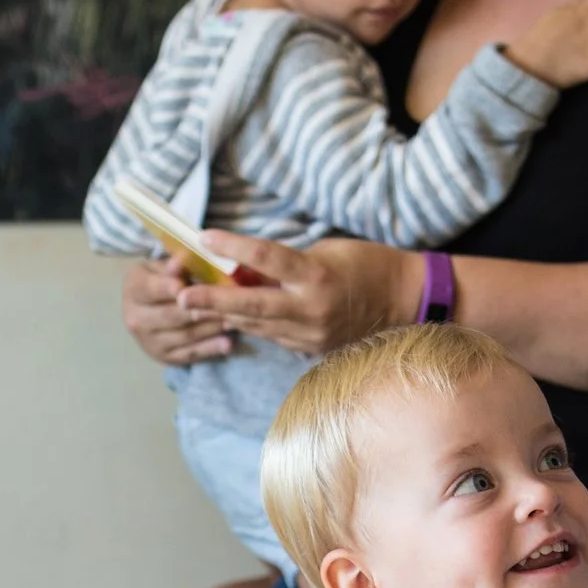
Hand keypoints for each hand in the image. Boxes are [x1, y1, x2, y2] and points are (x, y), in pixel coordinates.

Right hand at [122, 256, 232, 365]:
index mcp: (134, 289)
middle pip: (170, 315)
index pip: (150, 289)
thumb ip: (173, 266)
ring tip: (234, 320)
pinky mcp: (163, 357)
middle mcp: (135, 318)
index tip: (184, 287)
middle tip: (225, 303)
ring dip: (210, 328)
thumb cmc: (162, 280)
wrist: (149, 309)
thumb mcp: (163, 267)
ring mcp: (149, 341)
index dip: (166, 288)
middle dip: (199, 309)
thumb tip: (180, 262)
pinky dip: (210, 349)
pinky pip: (189, 354)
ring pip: (184, 335)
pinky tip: (227, 344)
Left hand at [178, 235, 421, 355]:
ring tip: (191, 305)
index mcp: (317, 277)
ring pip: (257, 325)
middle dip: (212, 301)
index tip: (204, 238)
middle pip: (252, 305)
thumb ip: (288, 263)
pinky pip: (273, 335)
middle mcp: (311, 311)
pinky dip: (250, 324)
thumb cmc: (370, 265)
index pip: (267, 259)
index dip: (233, 247)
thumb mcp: (328, 252)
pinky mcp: (312, 349)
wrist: (407, 303)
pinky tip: (228, 316)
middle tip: (181, 296)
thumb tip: (248, 268)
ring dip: (223, 315)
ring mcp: (311, 335)